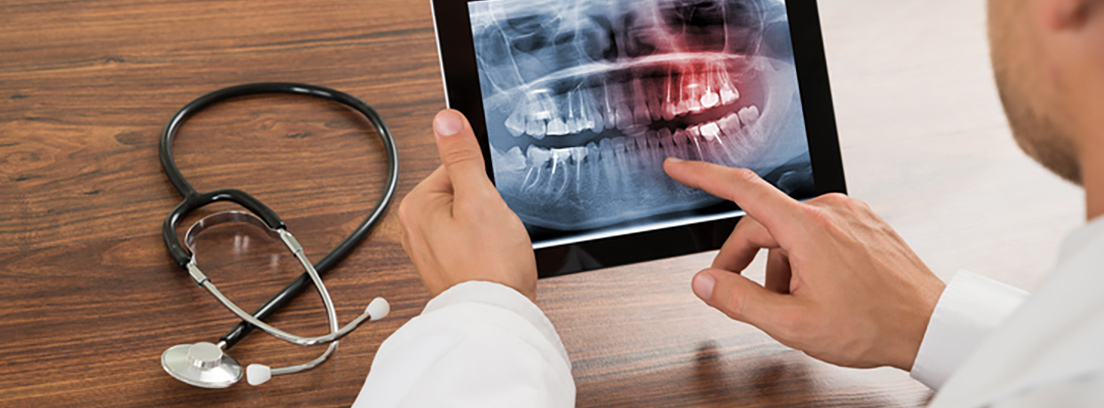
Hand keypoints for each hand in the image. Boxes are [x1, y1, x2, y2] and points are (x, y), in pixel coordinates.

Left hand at [398, 110, 536, 299]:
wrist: (498, 316)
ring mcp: (430, 251)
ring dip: (488, 228)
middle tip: (495, 227)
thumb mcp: (479, 198)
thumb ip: (461, 156)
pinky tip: (493, 260)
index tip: (490, 201)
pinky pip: (470, 243)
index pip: (455, 168)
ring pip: (469, 219)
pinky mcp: (447, 268)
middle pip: (462, 193)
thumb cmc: (489, 266)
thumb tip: (445, 119)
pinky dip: (486, 248)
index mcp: (417, 206)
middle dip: (486, 206)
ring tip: (494, 247)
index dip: (483, 181)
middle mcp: (415, 229)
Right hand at [664, 159, 945, 370]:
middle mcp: (829, 210)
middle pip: (762, 222)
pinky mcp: (864, 222)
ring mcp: (850, 214)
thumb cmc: (873, 326)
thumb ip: (739, 301)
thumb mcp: (793, 325)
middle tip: (737, 294)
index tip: (678, 168)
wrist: (931, 325)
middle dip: (743, 258)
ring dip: (778, 264)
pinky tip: (819, 289)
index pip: (741, 189)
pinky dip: (804, 257)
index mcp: (807, 228)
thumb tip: (704, 283)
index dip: (702, 176)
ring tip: (795, 303)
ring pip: (790, 231)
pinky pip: (818, 231)